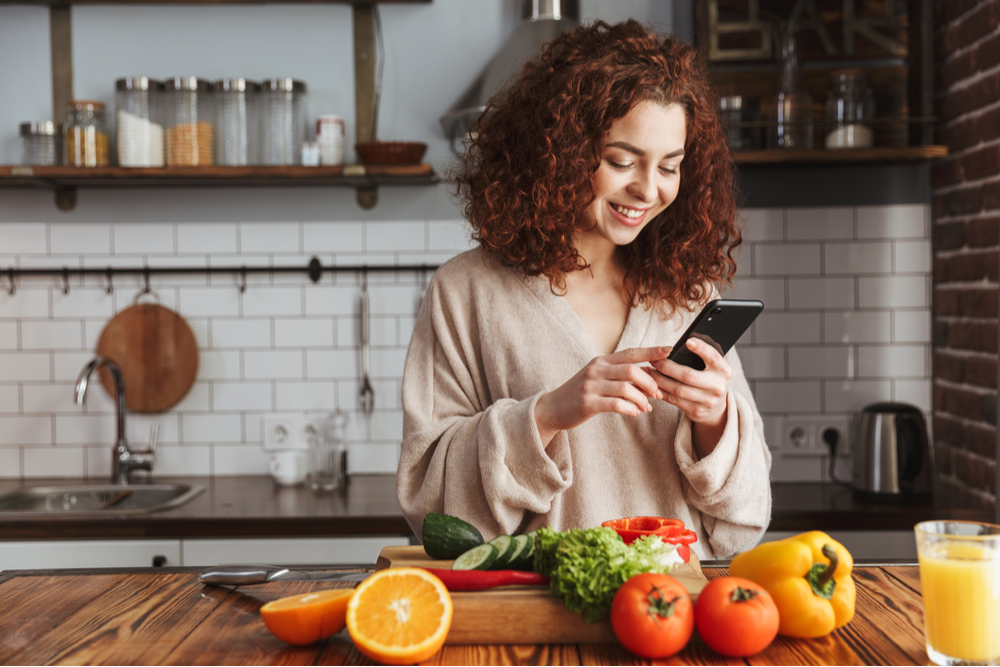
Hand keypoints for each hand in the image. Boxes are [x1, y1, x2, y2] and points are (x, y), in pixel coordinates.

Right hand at [534, 347, 667, 445]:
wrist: (552, 408)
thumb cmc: (580, 394)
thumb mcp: (598, 379)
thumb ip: (620, 377)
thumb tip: (649, 380)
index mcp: (601, 361)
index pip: (630, 352)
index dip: (651, 351)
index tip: (669, 350)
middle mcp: (596, 370)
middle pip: (631, 369)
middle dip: (650, 382)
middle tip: (658, 394)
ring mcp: (591, 386)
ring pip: (626, 388)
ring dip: (641, 398)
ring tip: (646, 407)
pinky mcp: (588, 403)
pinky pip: (616, 404)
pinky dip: (630, 409)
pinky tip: (634, 413)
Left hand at [646, 336, 731, 434]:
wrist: (717, 408)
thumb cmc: (710, 380)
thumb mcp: (714, 368)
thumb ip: (702, 358)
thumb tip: (678, 346)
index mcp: (723, 370)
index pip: (713, 357)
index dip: (701, 349)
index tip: (688, 341)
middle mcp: (717, 386)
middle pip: (688, 375)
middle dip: (667, 367)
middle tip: (653, 359)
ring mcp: (707, 401)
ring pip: (678, 389)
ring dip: (659, 379)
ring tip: (647, 371)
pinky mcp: (695, 411)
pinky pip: (673, 400)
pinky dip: (660, 391)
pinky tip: (651, 384)